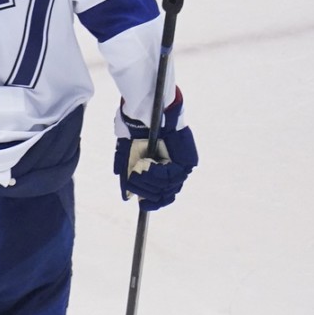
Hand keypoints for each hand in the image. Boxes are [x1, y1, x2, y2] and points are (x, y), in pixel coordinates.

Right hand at [114, 95, 197, 210]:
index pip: (163, 195)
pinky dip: (158, 172)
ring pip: (169, 186)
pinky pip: (174, 175)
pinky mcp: (188, 159)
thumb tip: (125, 197)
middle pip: (166, 194)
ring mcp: (184, 165)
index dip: (153, 202)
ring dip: (150, 180)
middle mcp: (176, 169)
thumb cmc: (135, 128)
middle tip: (133, 180)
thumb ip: (127, 175)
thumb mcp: (127, 155)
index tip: (142, 205)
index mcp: (162, 169)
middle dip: (146, 190)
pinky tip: (148, 164)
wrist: (145, 109)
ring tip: (139, 168)